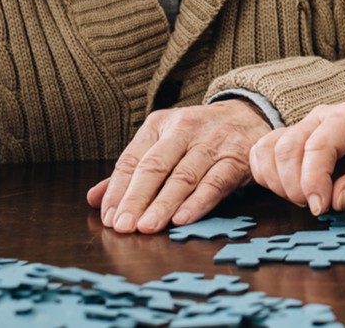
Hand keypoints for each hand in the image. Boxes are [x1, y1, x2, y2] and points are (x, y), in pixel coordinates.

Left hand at [87, 100, 270, 233]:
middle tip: (124, 226)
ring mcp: (212, 143)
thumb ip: (131, 172)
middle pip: (155, 166)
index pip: (132, 159)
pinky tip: (182, 219)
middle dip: (137, 198)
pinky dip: (198, 202)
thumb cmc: (198, 137)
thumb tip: (94, 199)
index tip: (109, 217)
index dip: (119, 190)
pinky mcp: (236, 158)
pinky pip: (215, 182)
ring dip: (164, 204)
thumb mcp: (162, 144)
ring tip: (148, 227)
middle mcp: (184, 129)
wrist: (249, 116)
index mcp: (159, 125)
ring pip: (184, 176)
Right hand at [249, 101, 344, 214]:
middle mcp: (321, 116)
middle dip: (296, 186)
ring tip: (306, 199)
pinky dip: (269, 178)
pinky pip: (262, 155)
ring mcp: (302, 126)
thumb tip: (336, 200)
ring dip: (280, 183)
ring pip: (269, 150)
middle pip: (287, 148)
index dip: (313, 180)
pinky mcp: (289, 140)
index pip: (318, 145)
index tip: (320, 208)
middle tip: (317, 208)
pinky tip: (291, 191)